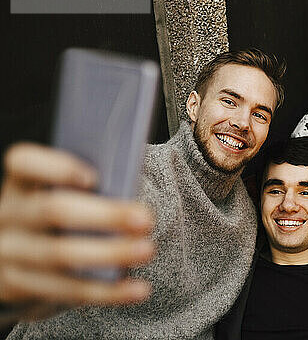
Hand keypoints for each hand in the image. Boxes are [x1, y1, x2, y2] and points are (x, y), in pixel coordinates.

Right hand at [0, 143, 154, 315]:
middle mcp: (9, 215)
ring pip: (61, 256)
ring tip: (147, 250)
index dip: (56, 168)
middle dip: (105, 215)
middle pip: (53, 211)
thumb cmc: (54, 220)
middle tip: (146, 219)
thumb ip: (87, 193)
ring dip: (111, 253)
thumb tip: (131, 195)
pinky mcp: (18, 288)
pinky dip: (108, 291)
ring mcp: (10, 253)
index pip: (24, 163)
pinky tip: (137, 289)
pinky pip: (69, 291)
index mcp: (22, 184)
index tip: (93, 177)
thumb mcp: (57, 198)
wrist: (12, 266)